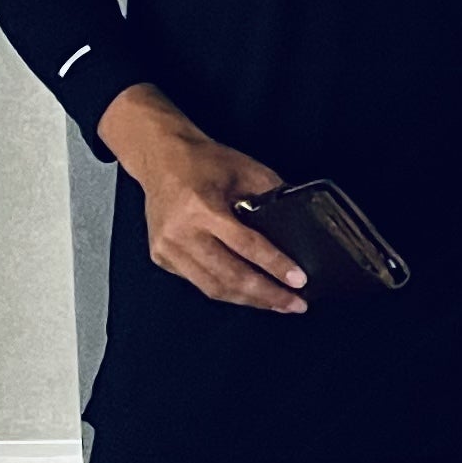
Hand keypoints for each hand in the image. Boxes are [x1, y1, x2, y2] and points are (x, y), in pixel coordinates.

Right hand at [96, 84, 310, 316]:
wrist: (160, 158)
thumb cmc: (204, 161)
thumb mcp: (246, 170)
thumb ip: (272, 196)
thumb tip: (300, 226)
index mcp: (202, 208)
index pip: (247, 246)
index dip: (276, 266)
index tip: (299, 281)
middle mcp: (181, 233)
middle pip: (230, 276)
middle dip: (267, 295)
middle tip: (295, 305)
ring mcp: (167, 249)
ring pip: (214, 287)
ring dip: (248, 300)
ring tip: (277, 304)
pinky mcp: (161, 258)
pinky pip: (199, 283)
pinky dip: (226, 291)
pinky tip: (248, 293)